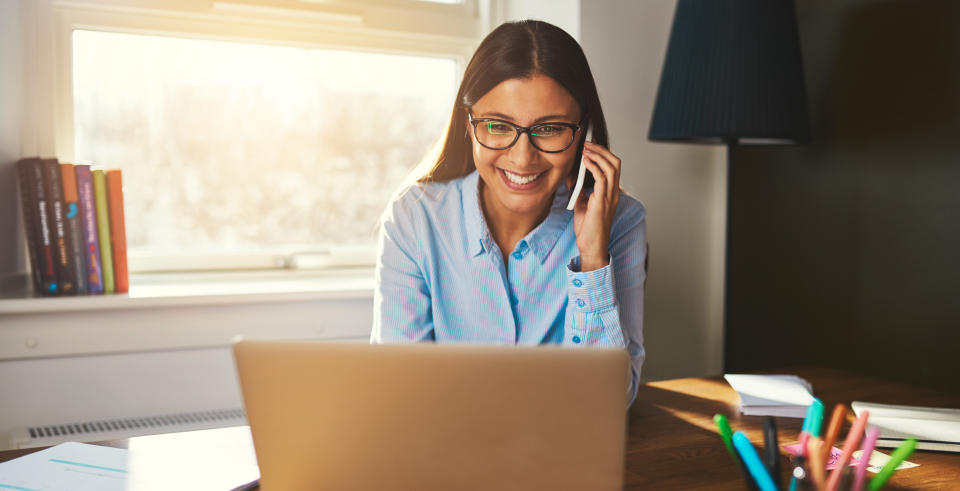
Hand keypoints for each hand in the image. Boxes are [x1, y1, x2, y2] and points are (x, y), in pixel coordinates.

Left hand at [566, 142, 620, 271]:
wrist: (591, 246)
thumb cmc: (588, 229)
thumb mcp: (582, 205)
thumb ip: (580, 191)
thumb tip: (572, 178)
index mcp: (610, 193)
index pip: (613, 167)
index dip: (604, 154)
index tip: (590, 146)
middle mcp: (613, 193)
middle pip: (615, 163)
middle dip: (602, 150)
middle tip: (588, 144)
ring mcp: (609, 197)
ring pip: (611, 167)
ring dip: (598, 155)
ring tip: (586, 149)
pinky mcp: (602, 202)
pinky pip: (602, 178)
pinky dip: (594, 166)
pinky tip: (585, 161)